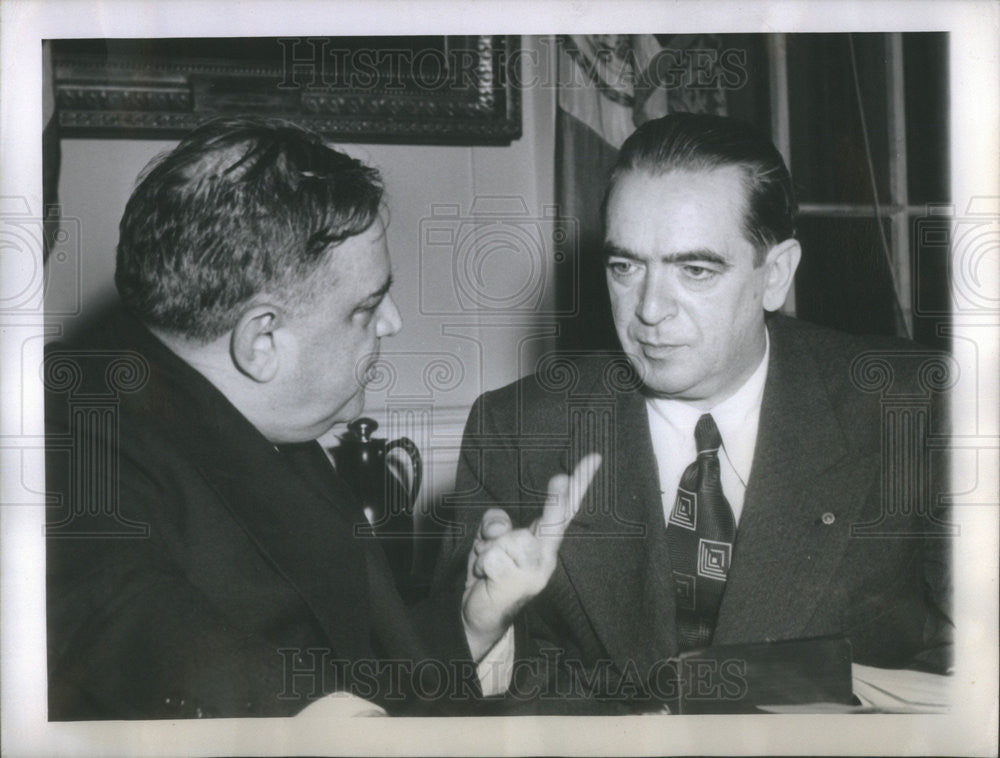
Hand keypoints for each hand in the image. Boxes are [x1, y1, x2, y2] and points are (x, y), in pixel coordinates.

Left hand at [462, 453, 601, 660]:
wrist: (479, 616)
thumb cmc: (490, 569)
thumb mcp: (491, 536)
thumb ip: (496, 522)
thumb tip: (500, 528)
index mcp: (543, 539)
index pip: (565, 508)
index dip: (580, 482)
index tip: (594, 457)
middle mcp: (546, 555)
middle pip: (553, 520)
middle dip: (556, 500)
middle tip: (560, 477)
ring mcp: (535, 572)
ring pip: (508, 538)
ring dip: (488, 547)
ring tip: (489, 564)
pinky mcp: (518, 585)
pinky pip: (492, 557)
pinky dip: (482, 563)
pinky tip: (486, 577)